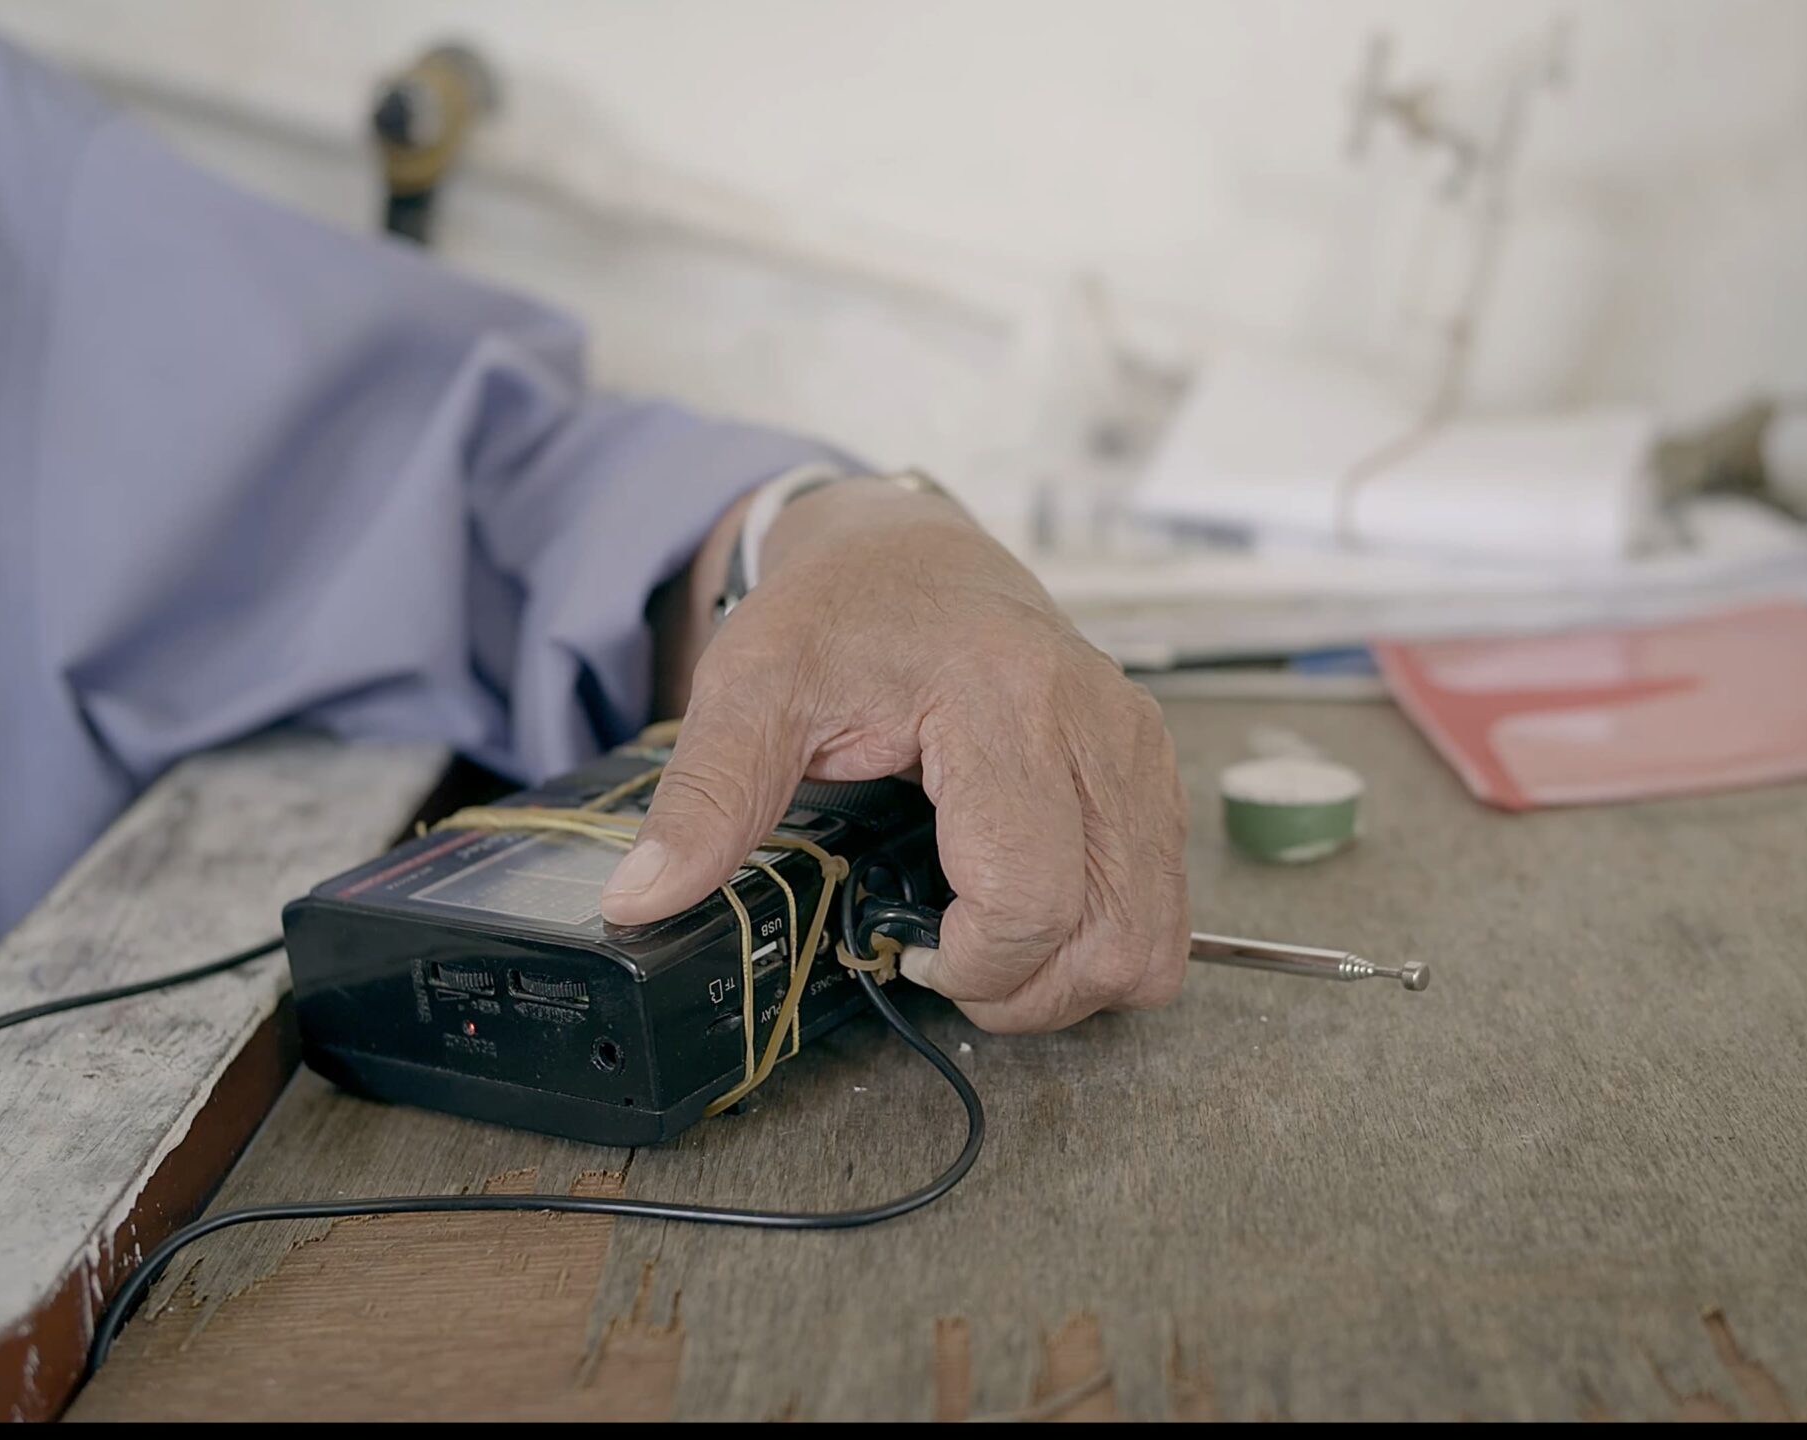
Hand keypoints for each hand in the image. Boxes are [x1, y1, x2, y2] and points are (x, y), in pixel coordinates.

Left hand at [599, 480, 1188, 1031]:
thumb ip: (706, 797)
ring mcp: (1137, 750)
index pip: (1031, 896)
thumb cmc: (841, 612)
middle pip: (1108, 935)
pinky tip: (1033, 912)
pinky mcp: (1151, 770)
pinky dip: (1106, 939)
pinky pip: (1164, 906)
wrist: (911, 550)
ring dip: (1075, 977)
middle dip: (1024, 992)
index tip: (910, 946)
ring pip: (1154, 936)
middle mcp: (1096, 726)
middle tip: (948, 964)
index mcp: (1003, 702)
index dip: (973, 963)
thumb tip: (642, 900)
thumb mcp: (752, 686)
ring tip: (993, 950)